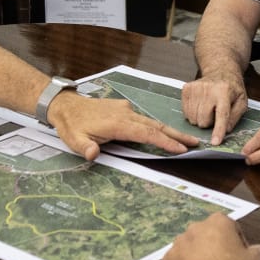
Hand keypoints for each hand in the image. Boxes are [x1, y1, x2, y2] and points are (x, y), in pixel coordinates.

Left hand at [46, 91, 196, 159]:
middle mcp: (125, 114)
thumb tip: (93, 154)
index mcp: (117, 123)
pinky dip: (157, 126)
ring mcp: (125, 110)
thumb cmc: (70, 125)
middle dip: (176, 135)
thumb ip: (84, 147)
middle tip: (194, 143)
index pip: (147, 133)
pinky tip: (164, 132)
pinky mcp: (124, 109)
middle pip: (155, 126)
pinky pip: (144, 119)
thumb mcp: (73, 140)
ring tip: (185, 139)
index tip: (180, 149)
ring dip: (169, 131)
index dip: (164, 141)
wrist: (65, 105)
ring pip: (152, 121)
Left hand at [162, 212, 259, 259]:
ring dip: (198, 257)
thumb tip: (259, 250)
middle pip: (209, 235)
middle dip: (216, 247)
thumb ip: (259, 251)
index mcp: (218, 221)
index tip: (241, 258)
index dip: (238, 242)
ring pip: (191, 248)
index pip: (231, 227)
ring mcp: (177, 243)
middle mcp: (195, 227)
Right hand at [181, 72, 247, 146]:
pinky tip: (199, 105)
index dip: (218, 130)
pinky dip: (192, 113)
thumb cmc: (232, 88)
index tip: (215, 142)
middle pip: (203, 121)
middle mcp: (208, 89)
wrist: (220, 70)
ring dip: (200, 119)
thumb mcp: (242, 101)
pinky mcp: (186, 89)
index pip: (221, 115)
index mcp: (225, 92)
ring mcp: (195, 88)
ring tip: (207, 109)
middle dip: (209, 123)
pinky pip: (185, 113)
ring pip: (193, 119)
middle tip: (214, 113)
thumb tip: (226, 130)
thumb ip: (235, 117)